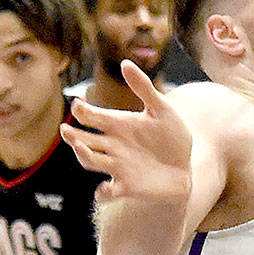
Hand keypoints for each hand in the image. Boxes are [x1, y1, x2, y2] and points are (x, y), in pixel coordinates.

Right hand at [62, 59, 192, 205]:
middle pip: (84, 139)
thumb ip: (144, 88)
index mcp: (118, 125)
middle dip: (73, 135)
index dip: (82, 110)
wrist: (187, 168)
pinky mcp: (127, 186)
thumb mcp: (162, 110)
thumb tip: (125, 62)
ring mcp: (118, 167)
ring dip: (83, 155)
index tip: (79, 104)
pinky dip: (104, 192)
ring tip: (80, 147)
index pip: (92, 116)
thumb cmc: (172, 138)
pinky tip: (105, 187)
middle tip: (66, 129)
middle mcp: (112, 146)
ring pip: (90, 161)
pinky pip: (108, 191)